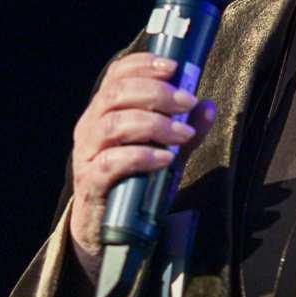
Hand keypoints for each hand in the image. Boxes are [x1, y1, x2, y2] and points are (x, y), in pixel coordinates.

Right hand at [68, 52, 214, 282]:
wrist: (107, 231)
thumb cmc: (134, 183)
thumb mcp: (164, 151)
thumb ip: (185, 130)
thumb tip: (208, 106)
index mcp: (104, 111)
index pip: (117, 75)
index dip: (143, 65)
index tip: (174, 67)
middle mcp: (91, 127)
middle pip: (115, 94)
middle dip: (156, 93)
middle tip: (187, 102)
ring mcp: (87, 155)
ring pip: (113, 124)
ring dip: (153, 124)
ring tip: (182, 134)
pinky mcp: (91, 183)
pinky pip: (112, 162)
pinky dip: (141, 156)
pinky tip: (164, 158)